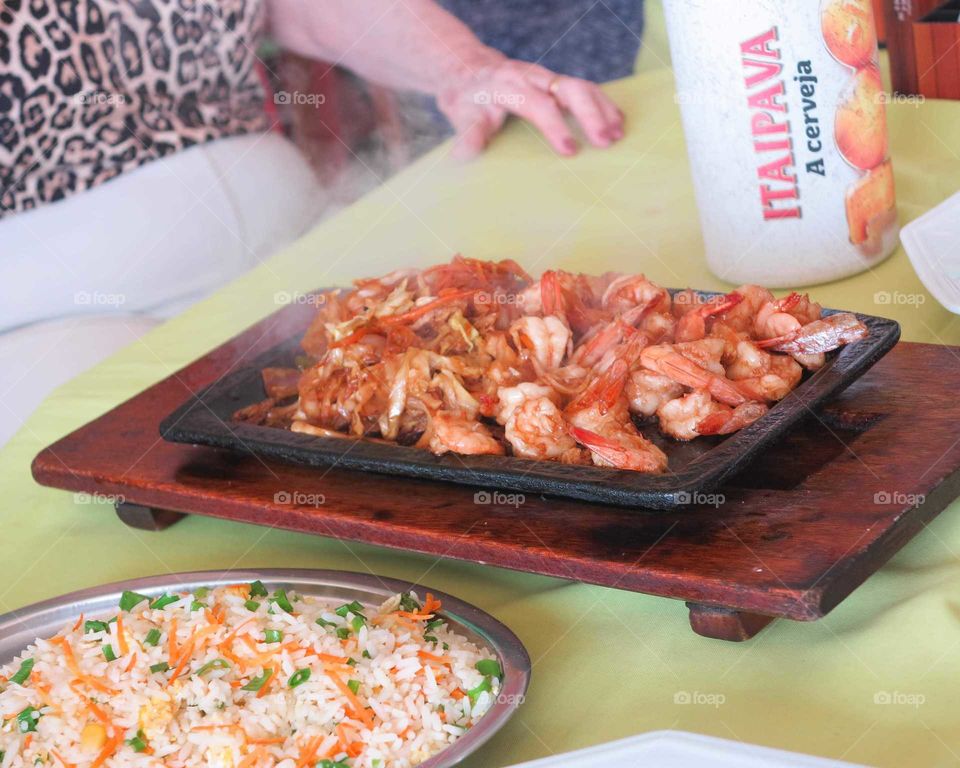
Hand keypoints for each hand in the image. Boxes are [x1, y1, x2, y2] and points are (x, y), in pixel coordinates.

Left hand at [437, 59, 624, 158]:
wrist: (470, 72)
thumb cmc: (468, 99)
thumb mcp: (460, 115)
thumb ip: (467, 134)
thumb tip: (462, 158)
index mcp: (509, 85)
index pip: (537, 103)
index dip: (554, 126)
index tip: (570, 150)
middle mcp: (533, 77)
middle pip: (569, 88)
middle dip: (590, 114)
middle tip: (606, 142)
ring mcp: (548, 78)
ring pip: (583, 86)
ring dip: (603, 109)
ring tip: (618, 135)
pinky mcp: (558, 84)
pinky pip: (587, 90)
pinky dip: (604, 105)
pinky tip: (617, 124)